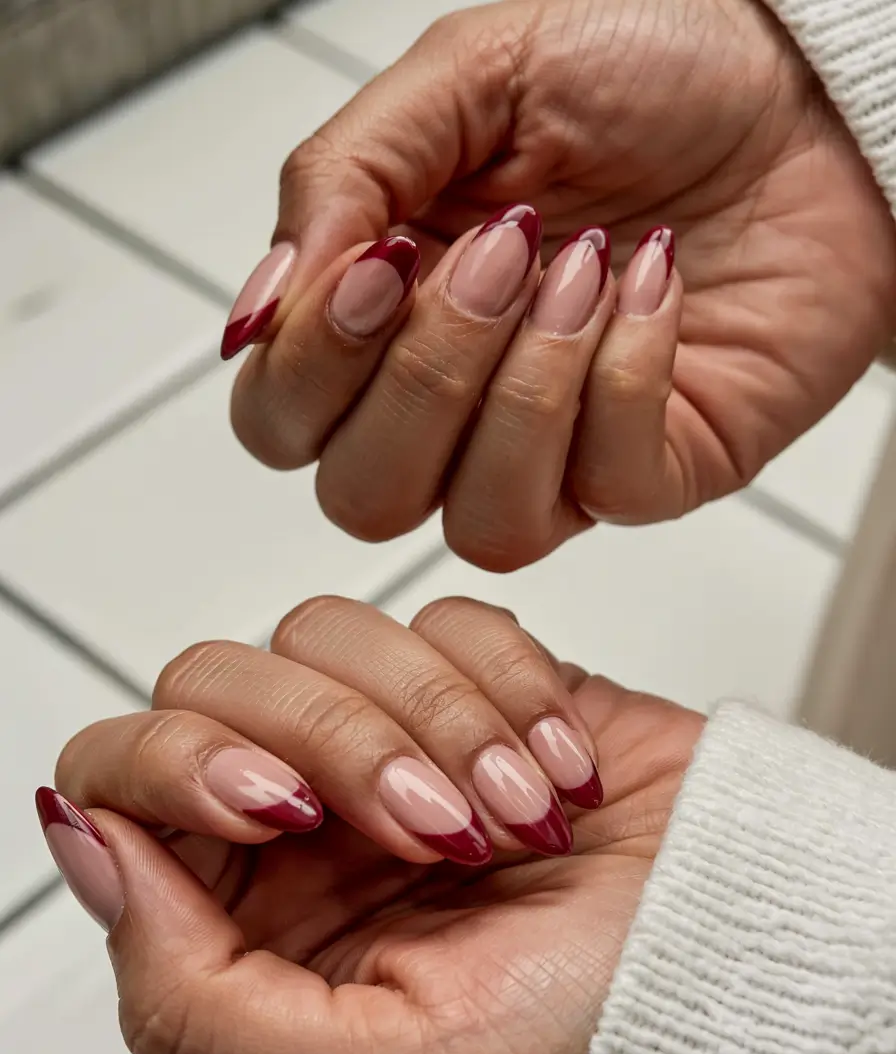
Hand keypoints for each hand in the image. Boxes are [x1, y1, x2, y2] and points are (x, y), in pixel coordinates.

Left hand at [39, 596, 701, 1053]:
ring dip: (438, 722)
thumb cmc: (580, 1030)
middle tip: (438, 827)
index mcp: (250, 911)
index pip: (124, 774)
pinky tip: (562, 770)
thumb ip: (189, 994)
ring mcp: (387, 727)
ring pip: (328, 630)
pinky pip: (442, 614)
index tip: (280, 805)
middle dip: (339, 741)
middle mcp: (305, 809)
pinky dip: (509, 688)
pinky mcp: (471, 671)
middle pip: (221, 677)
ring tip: (516, 815)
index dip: (183, 765)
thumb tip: (82, 842)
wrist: (731, 948)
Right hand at [226, 0, 895, 571]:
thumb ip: (344, 178)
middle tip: (497, 253)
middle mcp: (457, 407)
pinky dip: (624, 379)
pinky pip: (604, 489)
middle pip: (364, 498)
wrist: (804, 91)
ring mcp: (553, 453)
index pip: (282, 420)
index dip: (312, 366)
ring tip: (581, 270)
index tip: (379, 259)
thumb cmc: (648, 70)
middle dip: (422, 380)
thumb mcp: (471, 75)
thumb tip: (259, 309)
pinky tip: (652, 287)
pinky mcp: (650, 473)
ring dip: (521, 393)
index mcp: (387, 319)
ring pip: (478, 526)